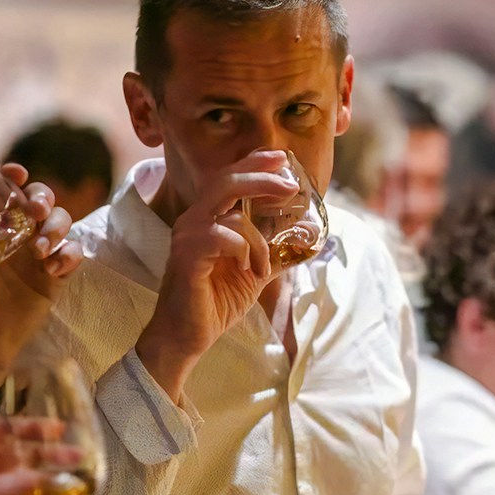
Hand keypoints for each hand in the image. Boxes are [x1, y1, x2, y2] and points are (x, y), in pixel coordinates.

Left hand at [0, 165, 84, 393]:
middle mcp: (13, 237)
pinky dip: (69, 255)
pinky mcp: (53, 280)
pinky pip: (70, 256)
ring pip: (59, 223)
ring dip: (56, 227)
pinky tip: (54, 268)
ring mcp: (36, 257)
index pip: (1, 193)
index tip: (15, 173)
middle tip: (35, 212)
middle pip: (38, 201)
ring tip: (41, 249)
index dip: (9, 178)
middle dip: (42, 198)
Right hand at [134, 151, 298, 399]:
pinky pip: (221, 238)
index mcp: (207, 220)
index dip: (254, 163)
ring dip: (258, 239)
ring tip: (263, 266)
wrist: (187, 337)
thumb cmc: (215, 303)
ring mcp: (187, 237)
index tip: (282, 157)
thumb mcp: (255, 273)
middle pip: (225, 181)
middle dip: (260, 177)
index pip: (229, 178)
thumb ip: (276, 252)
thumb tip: (308, 238)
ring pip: (229, 214)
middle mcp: (194, 221)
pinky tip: (248, 269)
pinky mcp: (186, 257)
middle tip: (290, 184)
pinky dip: (243, 250)